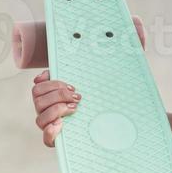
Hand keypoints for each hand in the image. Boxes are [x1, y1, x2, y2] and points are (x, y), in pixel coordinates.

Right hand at [30, 16, 145, 146]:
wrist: (126, 125)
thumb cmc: (116, 96)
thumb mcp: (117, 74)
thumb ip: (122, 53)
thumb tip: (135, 31)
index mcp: (58, 91)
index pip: (39, 83)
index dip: (47, 80)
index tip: (64, 80)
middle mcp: (52, 107)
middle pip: (37, 96)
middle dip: (56, 92)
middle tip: (78, 95)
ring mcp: (55, 125)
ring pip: (39, 116)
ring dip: (56, 109)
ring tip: (76, 108)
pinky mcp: (61, 141)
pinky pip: (46, 139)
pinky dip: (50, 132)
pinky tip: (62, 125)